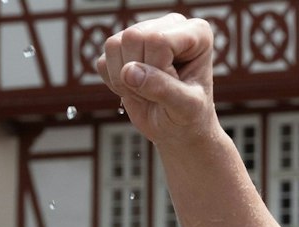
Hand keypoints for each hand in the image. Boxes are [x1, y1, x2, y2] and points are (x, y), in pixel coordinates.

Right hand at [95, 14, 219, 146]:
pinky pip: (102, 61)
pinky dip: (114, 84)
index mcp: (196, 33)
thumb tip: (128, 72)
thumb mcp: (186, 108)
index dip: (158, 69)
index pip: (158, 39)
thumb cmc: (191, 117)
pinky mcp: (122, 48)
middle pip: (133, 37)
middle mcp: (169, 26)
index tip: (174, 88)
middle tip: (158, 94)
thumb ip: (163, 89)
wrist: (177, 129)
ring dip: (124, 80)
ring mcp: (143, 33)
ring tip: (147, 93)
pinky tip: (135, 91)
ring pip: (113, 45)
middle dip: (140, 75)